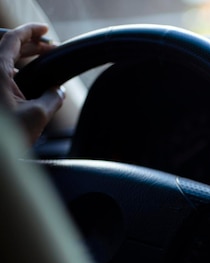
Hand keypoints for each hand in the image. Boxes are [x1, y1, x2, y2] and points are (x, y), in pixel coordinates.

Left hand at [0, 23, 63, 144]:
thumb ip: (52, 98)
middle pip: (7, 48)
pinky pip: (1, 75)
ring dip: (22, 59)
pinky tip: (27, 82)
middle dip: (31, 45)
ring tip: (42, 62)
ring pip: (4, 62)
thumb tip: (57, 91)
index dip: (30, 31)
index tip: (45, 29)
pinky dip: (15, 72)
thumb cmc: (8, 139)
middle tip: (51, 48)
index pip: (13, 39)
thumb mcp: (38, 115)